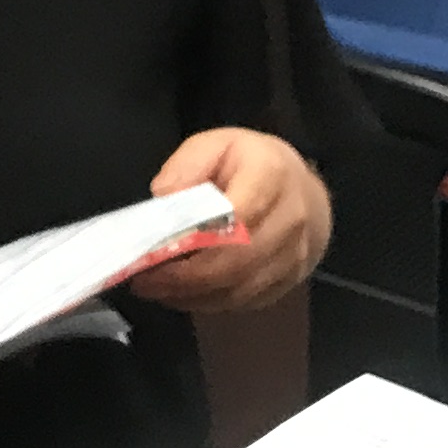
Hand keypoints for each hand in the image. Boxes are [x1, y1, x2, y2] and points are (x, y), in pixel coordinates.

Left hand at [132, 129, 328, 311]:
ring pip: (239, 290)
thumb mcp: (214, 145)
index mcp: (271, 175)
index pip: (235, 216)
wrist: (303, 192)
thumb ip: (186, 167)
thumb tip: (163, 199)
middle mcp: (290, 219)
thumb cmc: (250, 164)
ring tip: (156, 289)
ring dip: (192, 296)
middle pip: (236, 261)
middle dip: (185, 278)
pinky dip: (208, 303)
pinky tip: (181, 295)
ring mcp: (294, 255)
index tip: (153, 251)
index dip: (193, 240)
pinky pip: (245, 302)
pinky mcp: (289, 281)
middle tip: (144, 281)